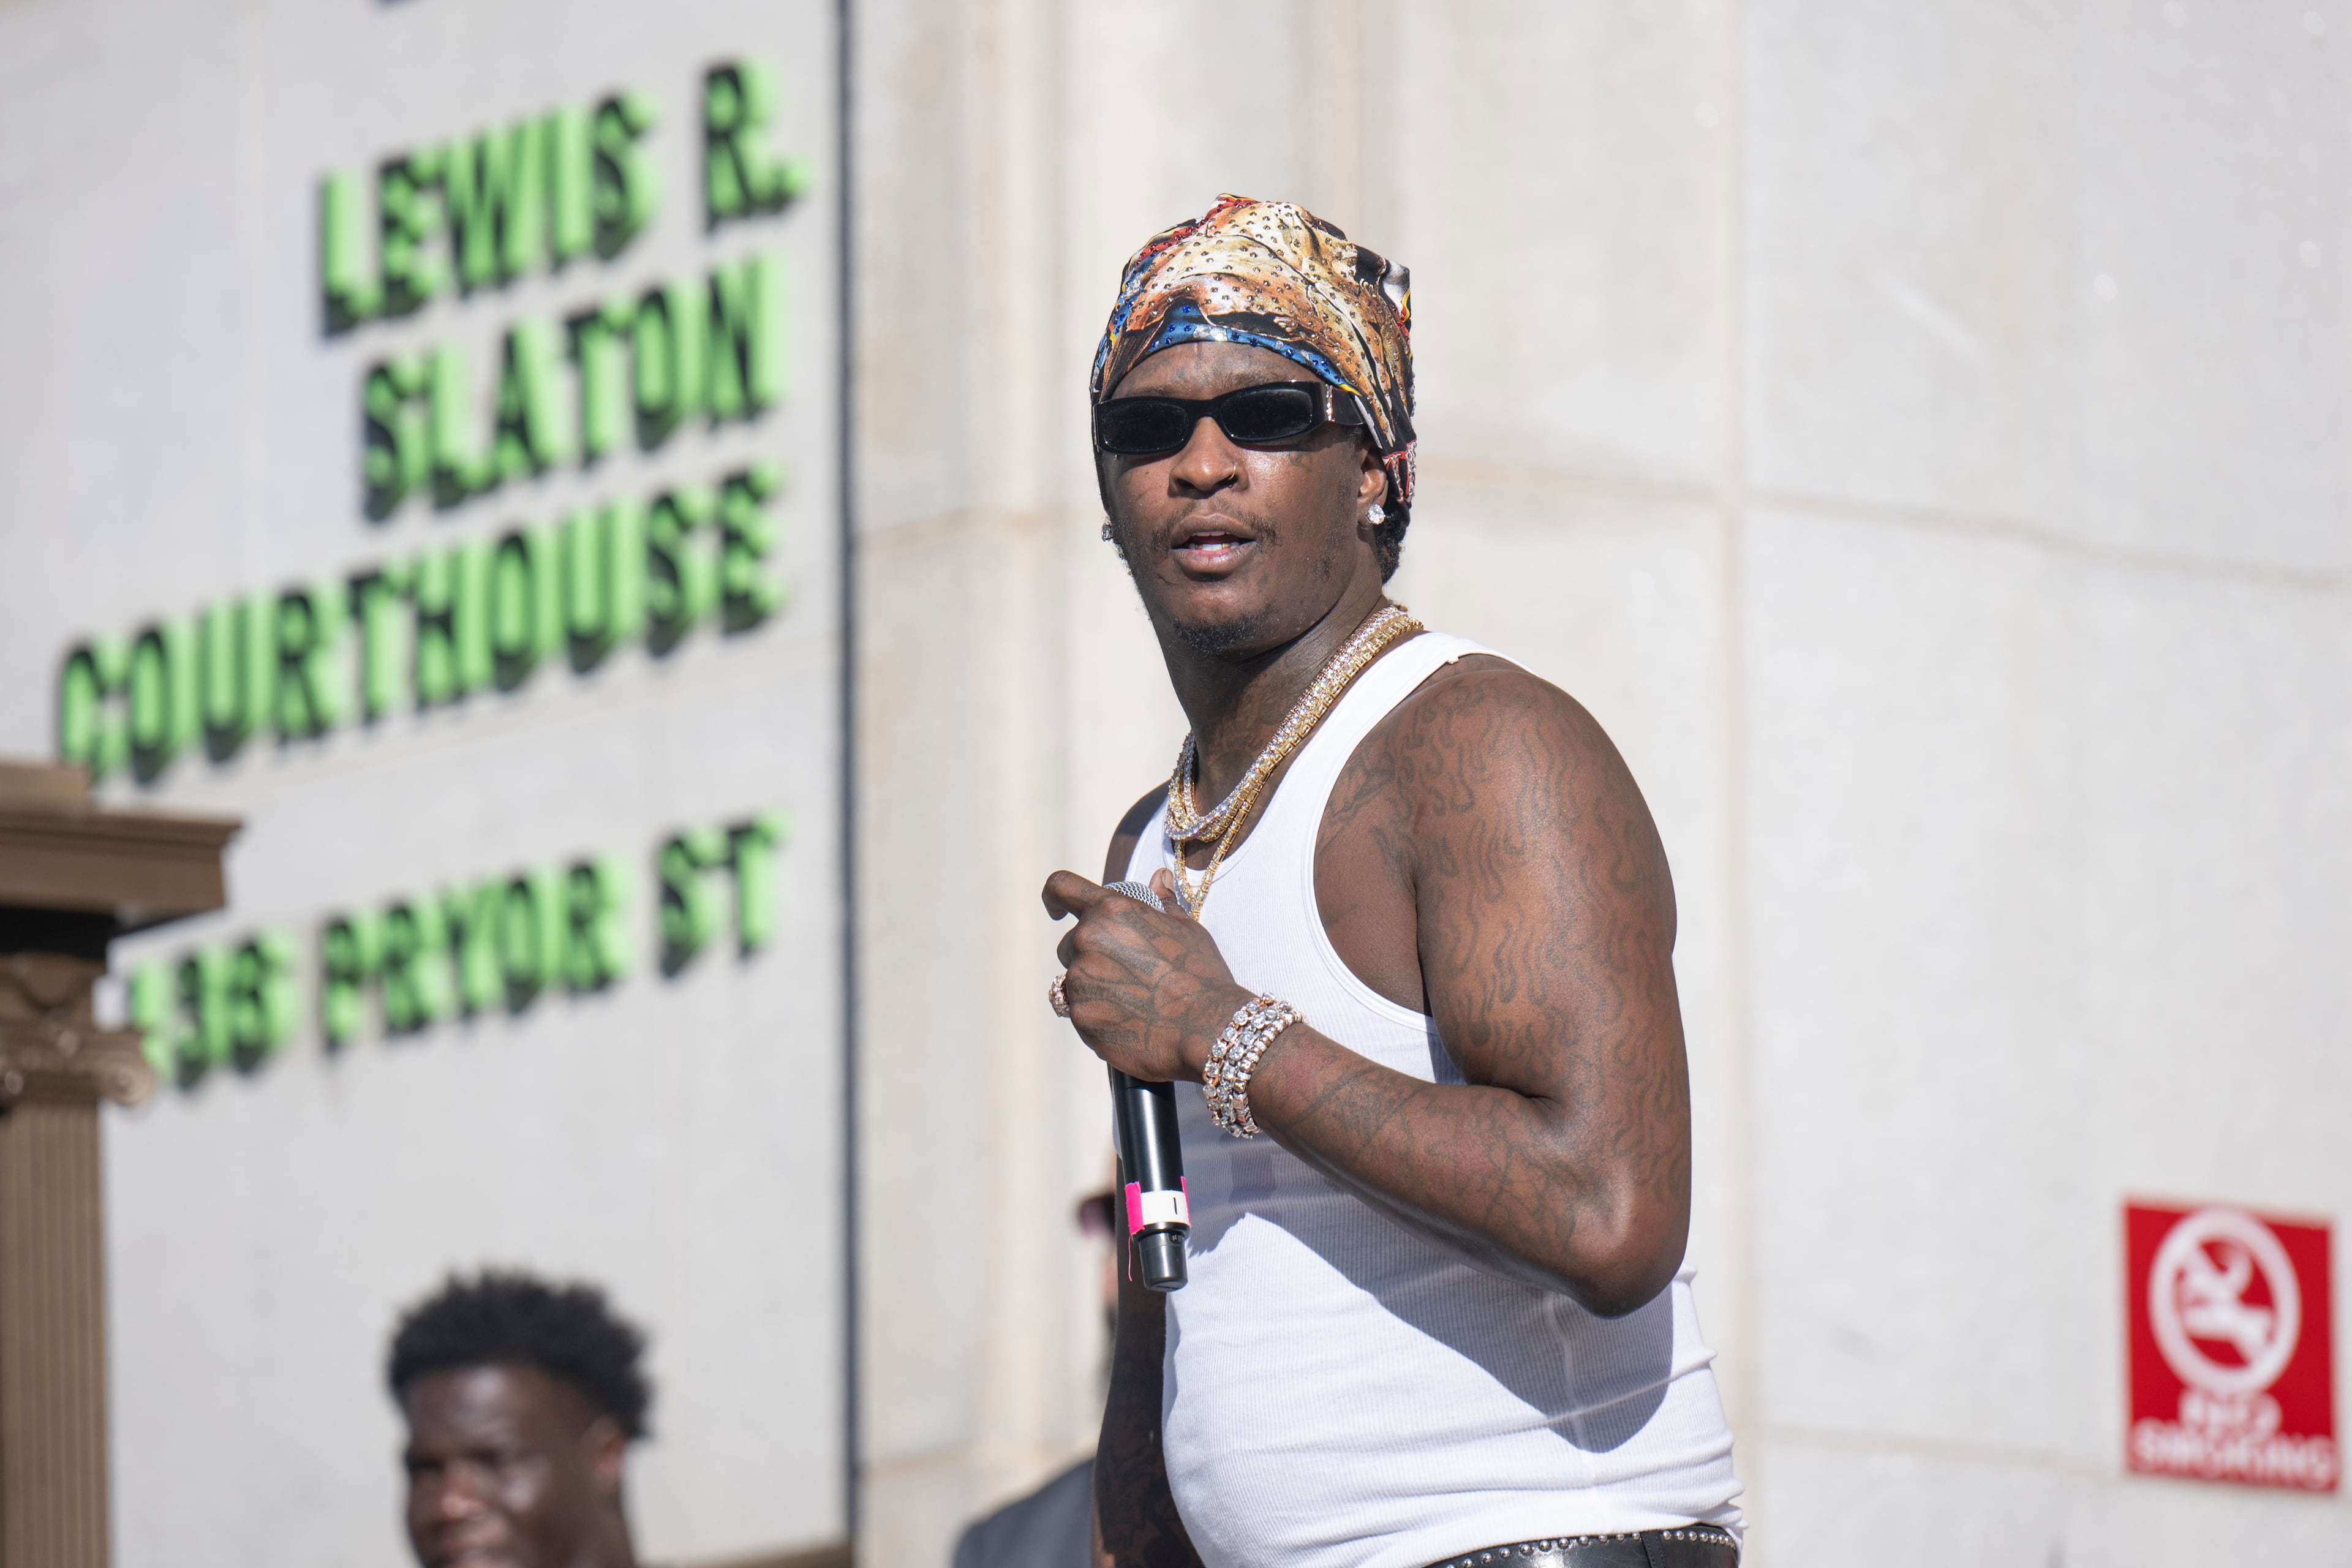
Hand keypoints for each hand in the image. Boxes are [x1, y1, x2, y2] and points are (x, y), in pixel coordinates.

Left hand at [1042, 869, 1251, 1083]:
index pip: (1062, 887)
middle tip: (1128, 973)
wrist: (1207, 1028)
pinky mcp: (1080, 1017)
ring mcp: (1080, 980)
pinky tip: (1132, 1023)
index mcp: (1111, 910)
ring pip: (1075, 980)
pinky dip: (1100, 1016)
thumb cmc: (1201, 974)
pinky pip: (1081, 1012)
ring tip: (1136, 1002)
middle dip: (1090, 954)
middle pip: (1070, 943)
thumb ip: (1164, 901)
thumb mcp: (1187, 929)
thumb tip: (1159, 876)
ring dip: (1096, 987)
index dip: (1054, 897)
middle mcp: (1087, 940)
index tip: (1056, 910)